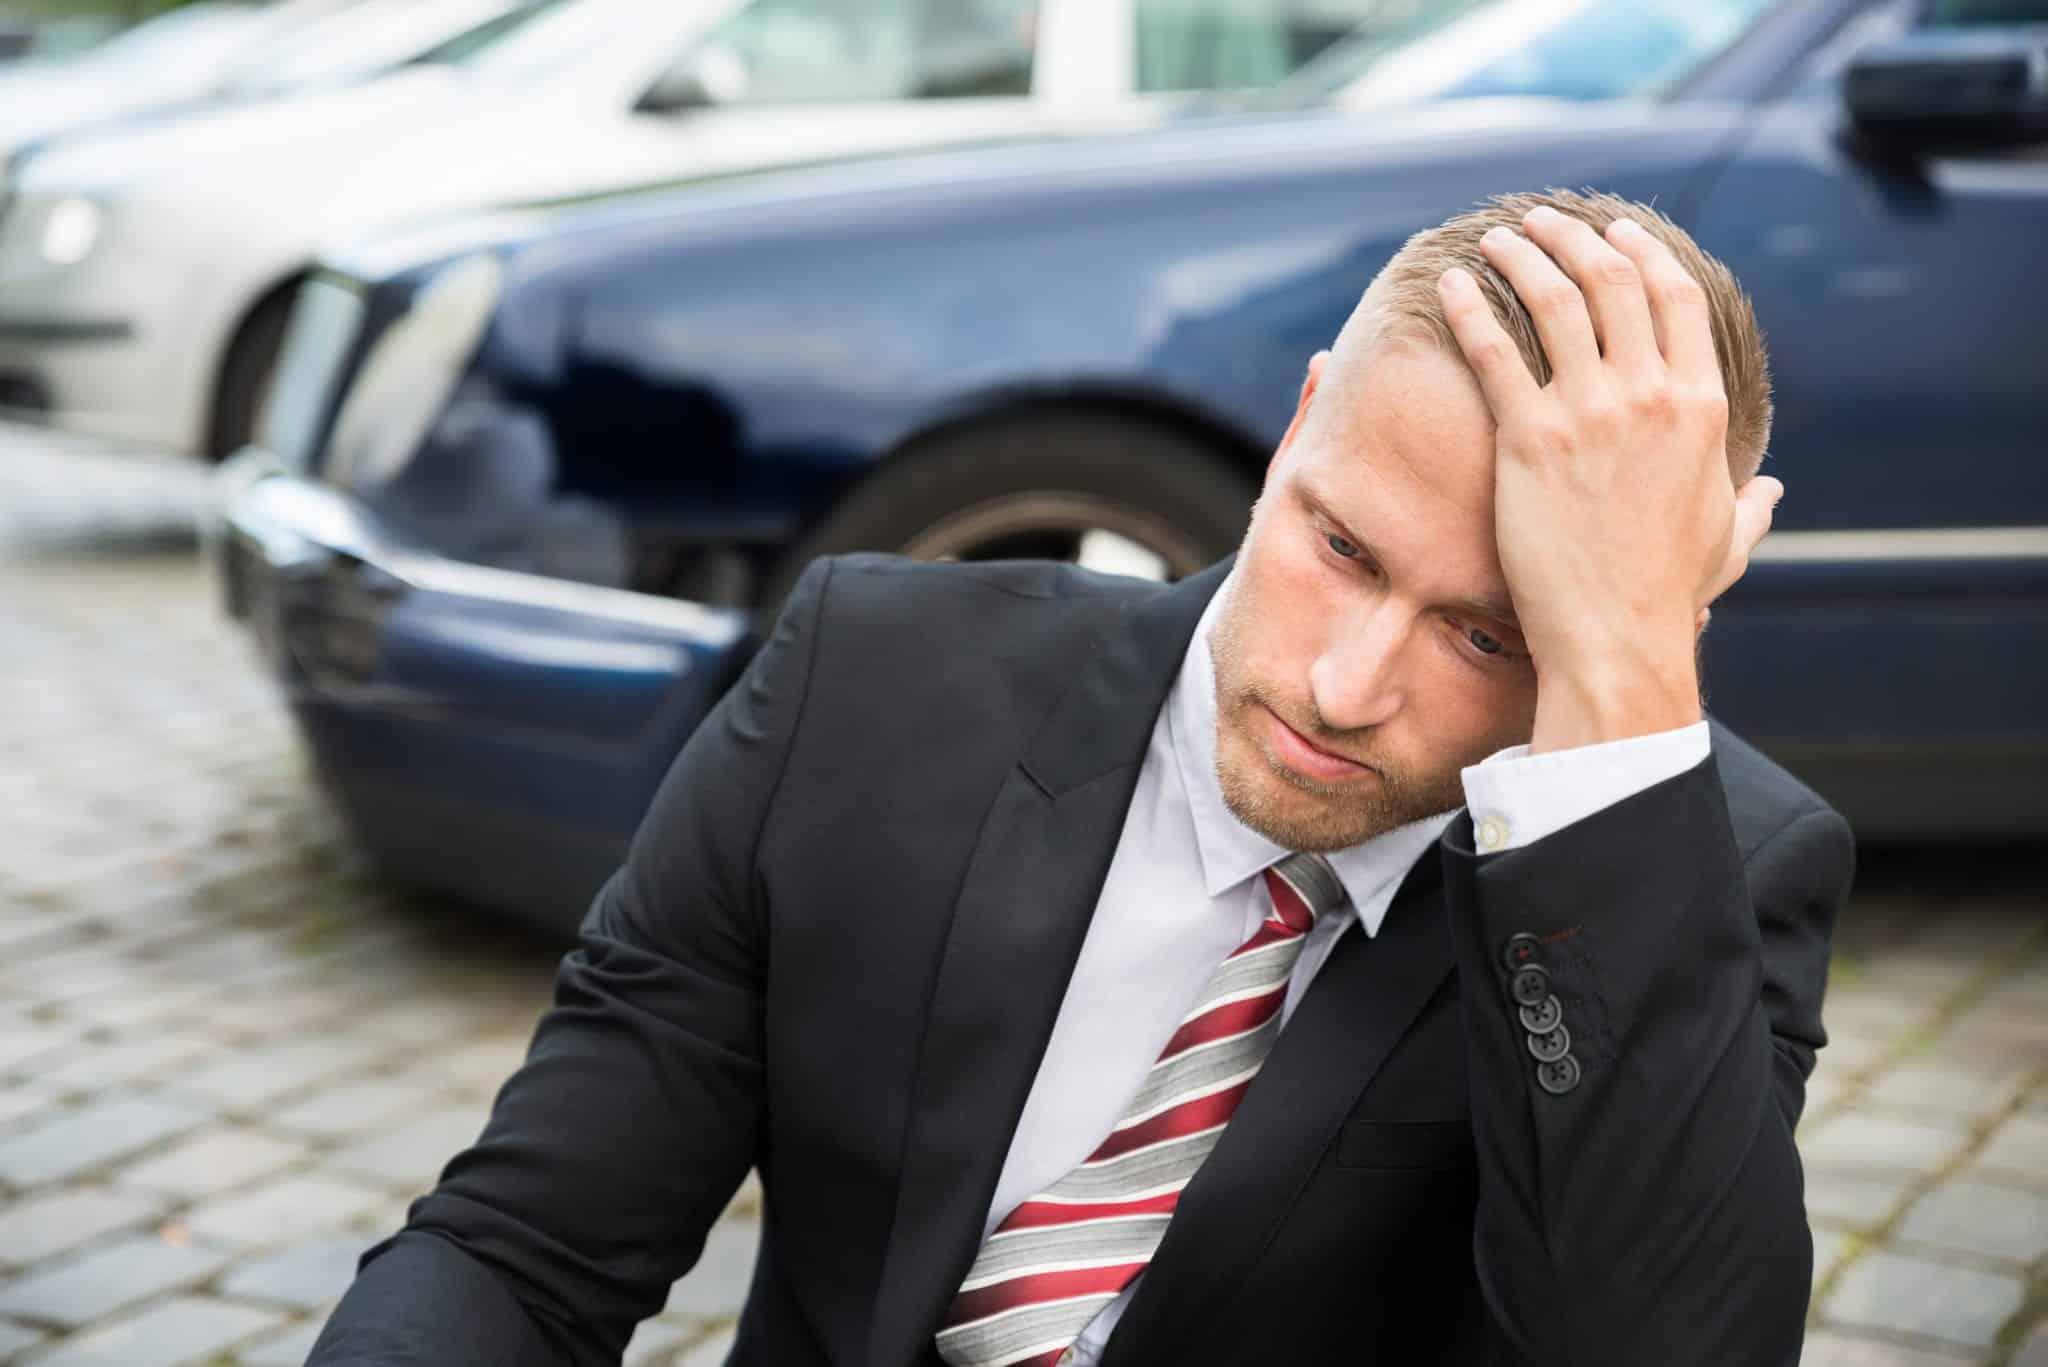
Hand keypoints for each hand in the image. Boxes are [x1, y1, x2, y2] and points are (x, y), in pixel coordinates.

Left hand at [1437, 207, 1782, 752]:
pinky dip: (1472, 308)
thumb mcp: (1726, 538)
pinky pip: (1494, 352)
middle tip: (1546, 222)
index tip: (1620, 234)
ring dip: (1525, 255)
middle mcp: (1648, 394)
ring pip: (1553, 300)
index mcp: (1701, 405)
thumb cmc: (1669, 594)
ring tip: (1501, 238)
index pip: (1678, 297)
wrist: (1616, 636)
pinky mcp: (1529, 438)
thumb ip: (1750, 502)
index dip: (1645, 255)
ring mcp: (1588, 412)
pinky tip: (1455, 285)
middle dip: (1578, 238)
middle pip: (1613, 282)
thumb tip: (1773, 490)